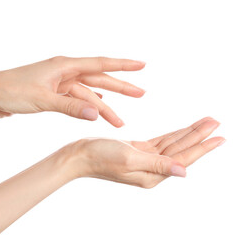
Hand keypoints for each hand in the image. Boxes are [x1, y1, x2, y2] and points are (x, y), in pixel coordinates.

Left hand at [0, 56, 145, 126]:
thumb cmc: (12, 91)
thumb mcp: (42, 99)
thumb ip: (70, 107)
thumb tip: (96, 115)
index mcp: (63, 66)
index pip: (99, 64)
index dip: (122, 65)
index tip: (141, 65)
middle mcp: (64, 71)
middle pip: (98, 79)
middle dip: (120, 88)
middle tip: (141, 93)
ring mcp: (59, 82)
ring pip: (88, 94)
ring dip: (104, 107)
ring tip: (120, 121)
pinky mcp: (53, 92)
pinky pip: (76, 99)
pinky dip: (88, 107)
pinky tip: (97, 111)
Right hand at [65, 117, 224, 187]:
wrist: (79, 155)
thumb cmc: (99, 157)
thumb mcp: (129, 159)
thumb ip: (157, 165)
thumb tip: (183, 171)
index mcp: (151, 174)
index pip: (183, 159)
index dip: (202, 147)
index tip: (219, 137)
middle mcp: (151, 169)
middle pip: (181, 150)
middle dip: (199, 136)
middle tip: (216, 122)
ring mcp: (145, 160)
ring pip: (172, 144)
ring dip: (188, 134)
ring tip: (205, 123)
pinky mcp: (137, 151)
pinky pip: (160, 142)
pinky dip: (172, 135)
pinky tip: (181, 131)